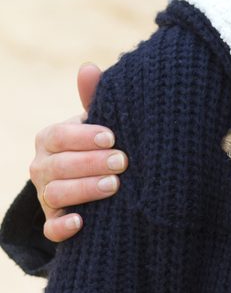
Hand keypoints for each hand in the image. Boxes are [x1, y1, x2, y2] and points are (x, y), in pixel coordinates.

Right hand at [28, 63, 125, 241]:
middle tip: (123, 162)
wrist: (99, 176)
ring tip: (115, 186)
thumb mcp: (100, 121)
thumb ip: (94, 98)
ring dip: (83, 190)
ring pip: (55, 194)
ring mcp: (46, 195)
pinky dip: (63, 227)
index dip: (83, 136)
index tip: (112, 136)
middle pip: (58, 166)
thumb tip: (88, 67)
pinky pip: (51, 228)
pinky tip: (81, 222)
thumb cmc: (101, 142)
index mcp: (51, 138)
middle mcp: (42, 167)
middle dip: (91, 163)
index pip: (58, 135)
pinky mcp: (54, 221)